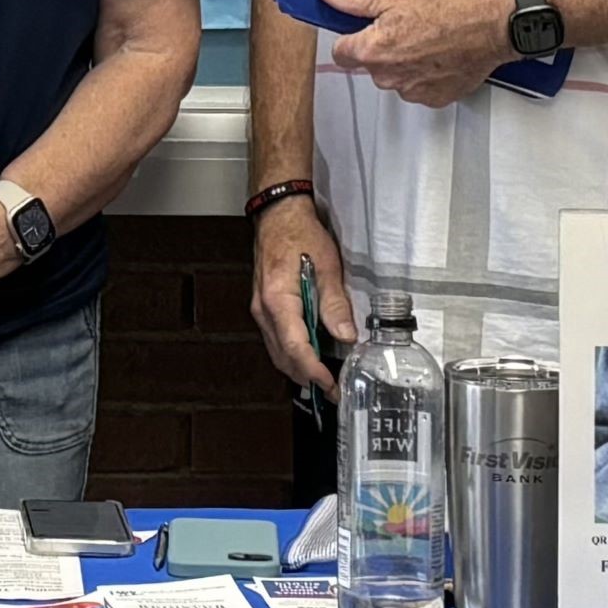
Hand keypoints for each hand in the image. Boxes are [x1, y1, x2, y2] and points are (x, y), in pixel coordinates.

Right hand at [249, 196, 353, 395]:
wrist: (277, 216)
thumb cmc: (300, 234)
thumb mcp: (327, 266)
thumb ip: (335, 304)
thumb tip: (346, 336)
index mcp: (278, 301)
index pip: (295, 346)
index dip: (313, 370)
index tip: (329, 384)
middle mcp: (264, 310)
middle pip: (283, 356)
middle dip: (307, 377)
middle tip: (333, 390)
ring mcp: (261, 310)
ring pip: (277, 351)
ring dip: (299, 368)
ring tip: (325, 379)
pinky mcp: (265, 308)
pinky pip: (276, 340)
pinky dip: (293, 354)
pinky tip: (311, 356)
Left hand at [330, 0, 518, 107]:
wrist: (494, 24)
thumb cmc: (451, 9)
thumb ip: (355, 0)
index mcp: (373, 51)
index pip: (340, 52)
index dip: (351, 37)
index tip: (363, 28)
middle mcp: (388, 77)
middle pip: (369, 65)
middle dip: (381, 48)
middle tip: (404, 26)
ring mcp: (412, 90)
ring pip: (395, 77)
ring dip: (404, 61)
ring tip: (426, 38)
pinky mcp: (435, 98)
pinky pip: (419, 87)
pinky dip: (425, 73)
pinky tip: (439, 54)